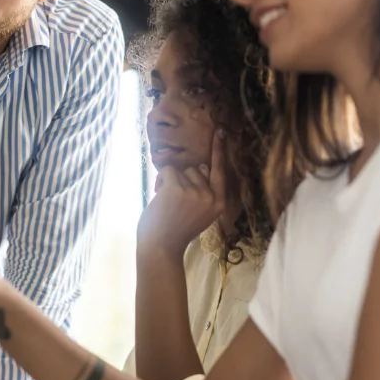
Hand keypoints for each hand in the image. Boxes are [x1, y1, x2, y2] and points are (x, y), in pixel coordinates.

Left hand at [138, 130, 226, 254]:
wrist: (161, 248)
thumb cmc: (176, 230)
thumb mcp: (199, 212)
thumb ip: (203, 191)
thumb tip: (203, 166)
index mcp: (218, 204)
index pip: (220, 173)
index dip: (219, 152)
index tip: (220, 132)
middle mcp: (210, 196)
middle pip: (195, 170)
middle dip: (182, 180)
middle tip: (174, 202)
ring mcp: (194, 192)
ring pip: (180, 170)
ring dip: (169, 182)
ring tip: (166, 202)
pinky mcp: (177, 188)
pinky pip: (167, 171)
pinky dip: (160, 181)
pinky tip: (158, 196)